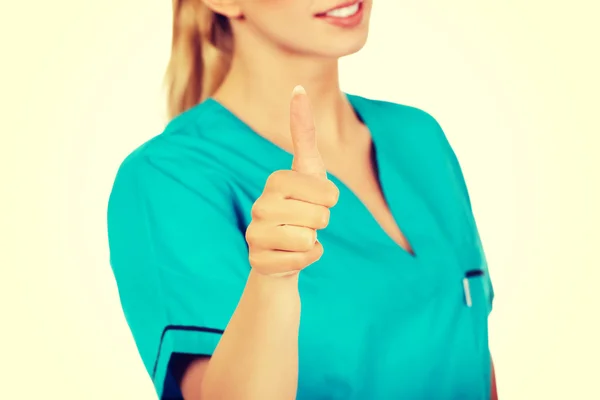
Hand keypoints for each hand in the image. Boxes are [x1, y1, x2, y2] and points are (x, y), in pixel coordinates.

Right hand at [245, 86, 339, 276]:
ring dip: (312, 242)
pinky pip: (302, 261)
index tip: (320, 199)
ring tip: (297, 237)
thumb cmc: (300, 207)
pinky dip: (306, 260)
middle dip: (322, 222)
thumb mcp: (308, 170)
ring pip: (309, 239)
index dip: (329, 198)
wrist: (282, 251)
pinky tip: (291, 255)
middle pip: (319, 216)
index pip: (323, 190)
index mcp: (276, 181)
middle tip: (306, 221)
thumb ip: (304, 132)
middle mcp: (260, 206)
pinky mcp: (258, 262)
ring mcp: (255, 235)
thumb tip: (297, 87)